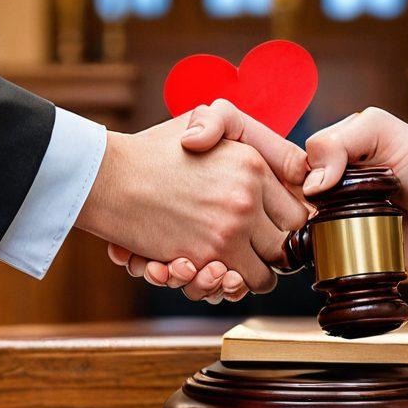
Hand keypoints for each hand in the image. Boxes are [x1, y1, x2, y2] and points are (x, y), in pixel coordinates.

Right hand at [75, 113, 308, 295]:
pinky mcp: (204, 256)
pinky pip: (231, 285)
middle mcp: (248, 198)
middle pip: (286, 247)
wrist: (110, 177)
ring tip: (228, 267)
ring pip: (264, 274)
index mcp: (254, 165)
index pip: (297, 212)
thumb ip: (243, 132)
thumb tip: (294, 166)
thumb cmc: (154, 151)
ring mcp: (228, 229)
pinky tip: (207, 270)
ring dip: (247, 276)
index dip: (286, 226)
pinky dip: (222, 285)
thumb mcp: (204, 121)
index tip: (271, 232)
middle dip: (271, 255)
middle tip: (252, 254)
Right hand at [117, 105, 407, 291]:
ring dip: (215, 257)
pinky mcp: (337, 267)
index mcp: (315, 161)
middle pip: (241, 208)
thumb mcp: (383, 132)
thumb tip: (309, 184)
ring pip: (257, 246)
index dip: (213, 153)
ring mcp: (321, 234)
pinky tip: (218, 283)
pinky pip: (292, 275)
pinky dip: (251, 280)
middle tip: (166, 237)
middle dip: (201, 220)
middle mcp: (309, 197)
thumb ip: (341, 142)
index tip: (186, 151)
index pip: (251, 155)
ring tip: (179, 266)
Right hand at [299, 107, 407, 280]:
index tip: (288, 179)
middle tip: (316, 208)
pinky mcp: (354, 263)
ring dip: (306, 238)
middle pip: (285, 205)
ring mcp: (340, 230)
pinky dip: (323, 264)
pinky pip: (325, 268)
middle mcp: (329, 195)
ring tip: (329, 230)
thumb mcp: (384, 131)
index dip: (275, 173)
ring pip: (298, 240)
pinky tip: (330, 256)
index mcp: (332, 159)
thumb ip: (340, 142)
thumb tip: (310, 183)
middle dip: (288, 209)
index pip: (285, 166)